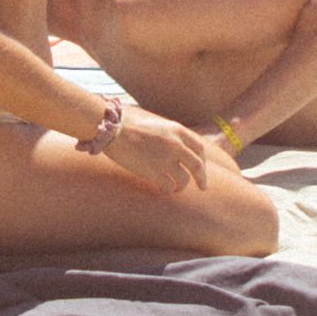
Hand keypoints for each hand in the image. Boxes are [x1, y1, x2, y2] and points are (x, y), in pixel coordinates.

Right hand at [89, 102, 212, 196]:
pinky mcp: (153, 171)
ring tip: (176, 188)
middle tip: (203, 187)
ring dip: (182, 186)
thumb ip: (171, 137)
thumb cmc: (130, 126)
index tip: (201, 168)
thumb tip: (180, 152)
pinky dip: (168, 189)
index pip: (199, 148)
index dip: (203, 160)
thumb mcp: (158, 125)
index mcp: (177, 130)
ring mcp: (165, 158)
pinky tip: (164, 189)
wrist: (113, 129)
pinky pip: (169, 186)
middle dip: (201, 178)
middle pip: (197, 166)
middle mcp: (175, 144)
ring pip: (184, 179)